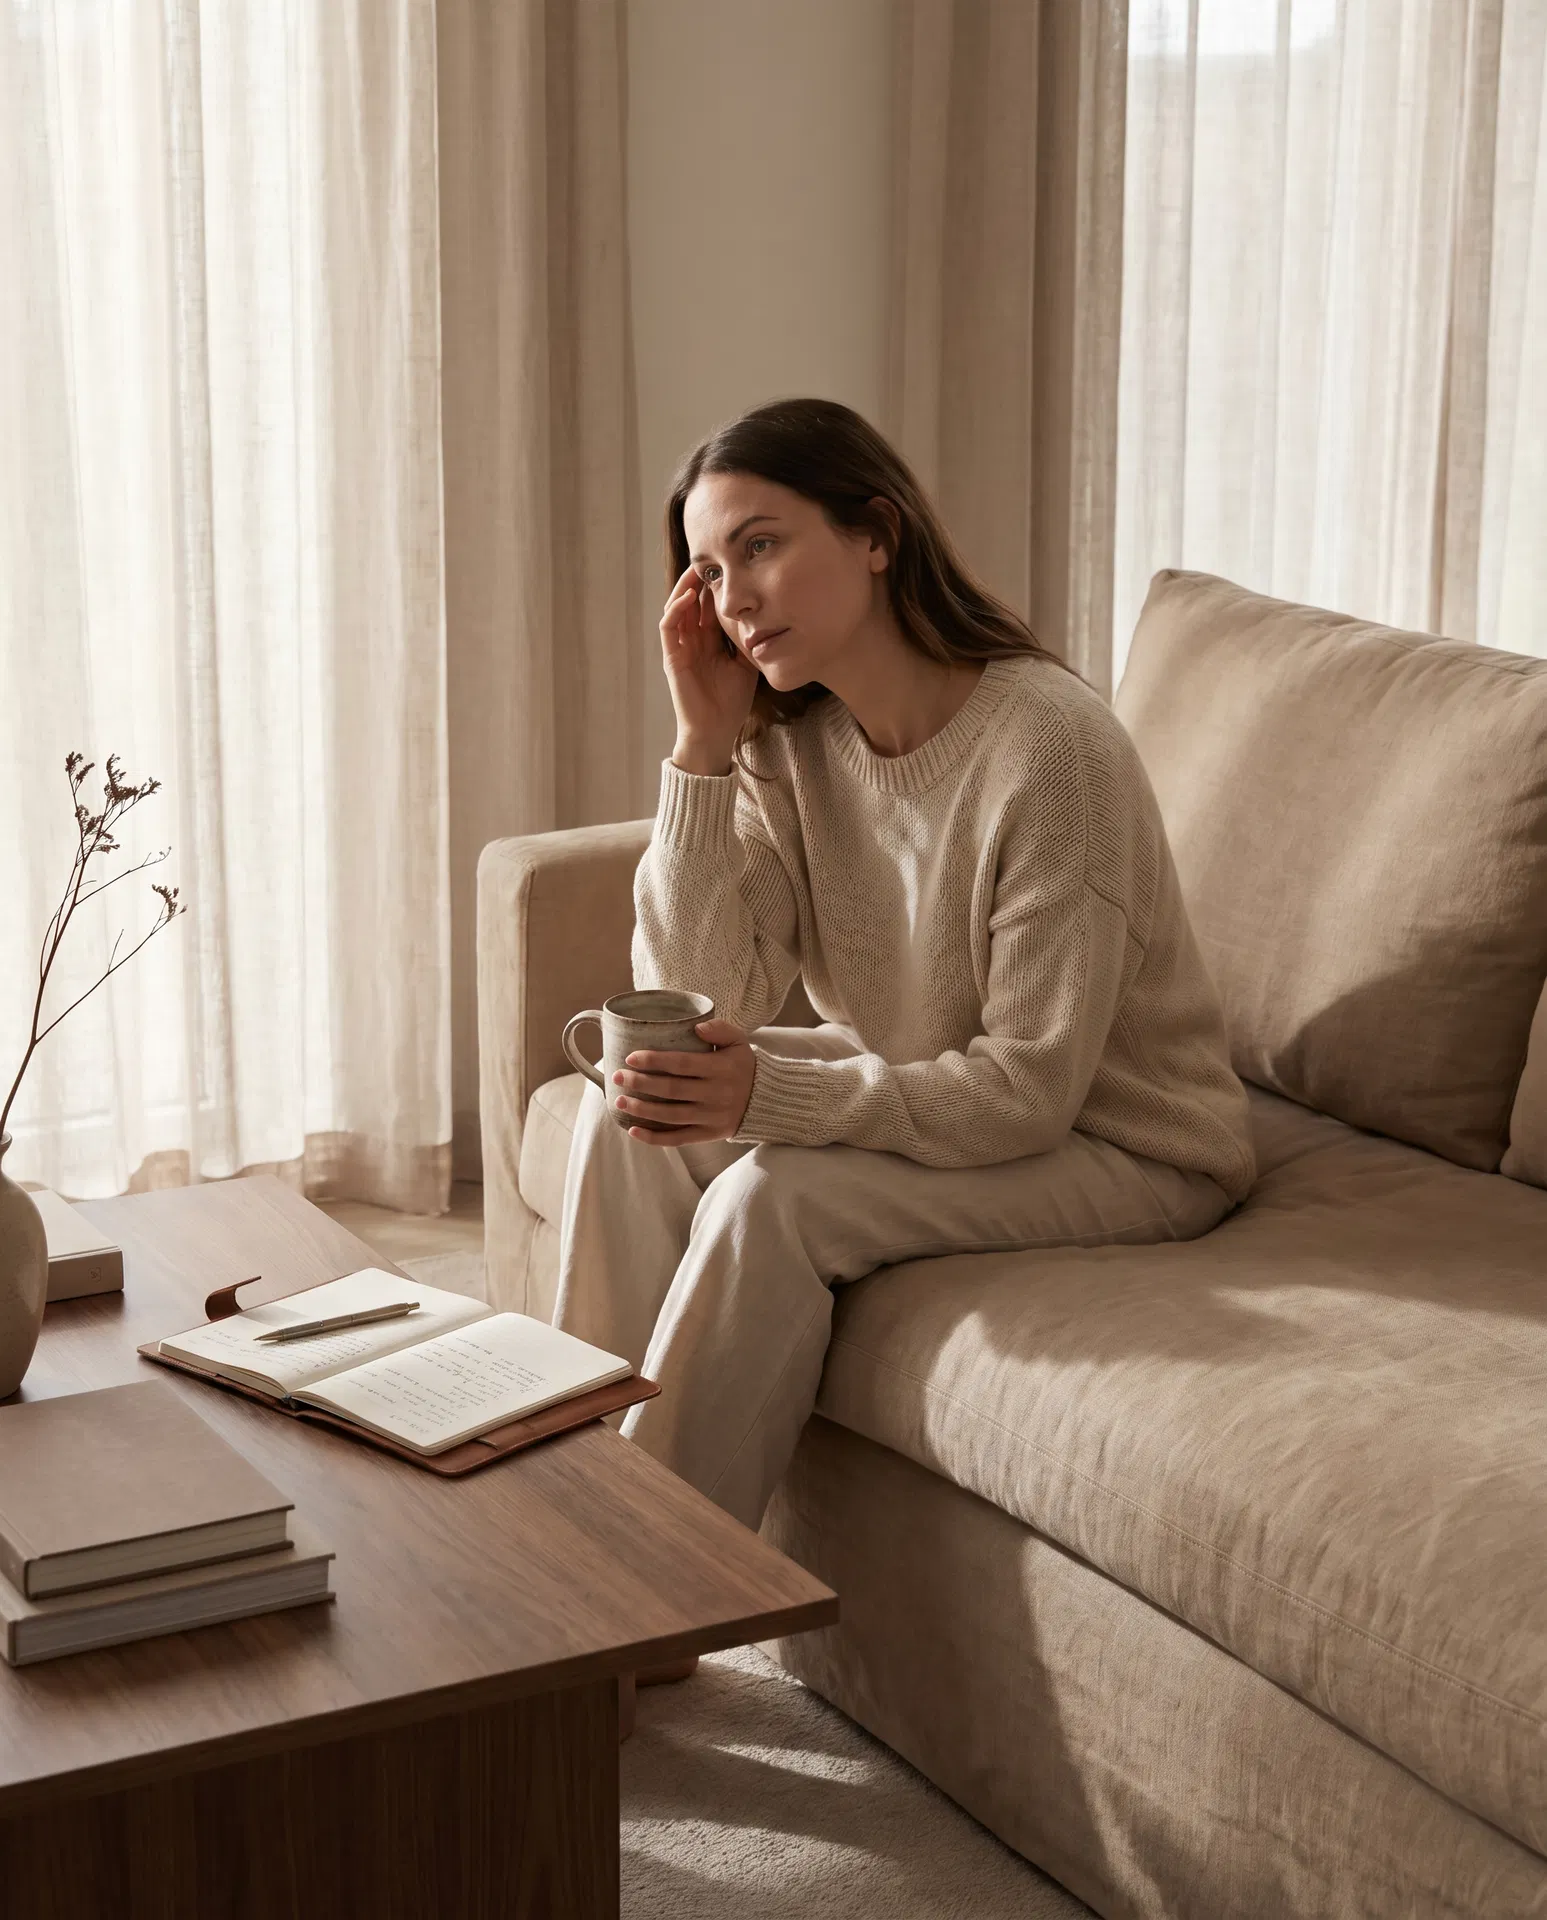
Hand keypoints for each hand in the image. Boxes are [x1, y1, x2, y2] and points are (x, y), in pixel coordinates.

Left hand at [612, 1018, 756, 1144]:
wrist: (766, 1100)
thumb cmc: (744, 1066)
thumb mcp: (739, 1042)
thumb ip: (720, 1029)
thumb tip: (696, 1027)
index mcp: (720, 1068)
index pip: (682, 1064)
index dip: (654, 1061)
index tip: (631, 1057)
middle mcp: (715, 1094)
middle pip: (671, 1090)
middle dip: (641, 1083)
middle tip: (617, 1076)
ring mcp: (711, 1117)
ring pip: (671, 1116)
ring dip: (642, 1109)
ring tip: (619, 1101)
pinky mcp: (709, 1135)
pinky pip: (678, 1139)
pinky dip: (654, 1138)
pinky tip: (633, 1131)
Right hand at [660, 565, 757, 772]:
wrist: (717, 732)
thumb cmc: (731, 702)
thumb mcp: (747, 663)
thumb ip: (748, 640)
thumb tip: (766, 617)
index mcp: (708, 641)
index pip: (709, 605)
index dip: (716, 586)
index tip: (731, 565)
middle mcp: (691, 640)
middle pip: (692, 600)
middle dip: (700, 578)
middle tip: (713, 557)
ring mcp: (679, 647)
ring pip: (677, 607)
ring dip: (685, 586)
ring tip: (698, 568)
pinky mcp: (671, 657)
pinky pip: (668, 626)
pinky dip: (676, 609)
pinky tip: (690, 596)